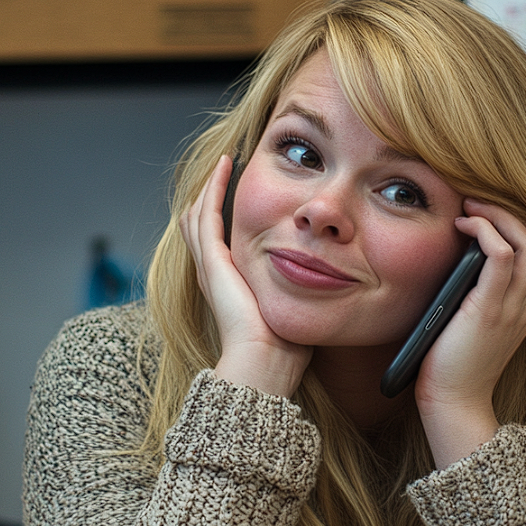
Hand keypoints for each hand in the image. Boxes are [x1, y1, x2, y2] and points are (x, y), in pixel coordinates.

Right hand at [179, 156, 312, 397]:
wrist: (265, 362)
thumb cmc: (283, 347)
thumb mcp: (290, 309)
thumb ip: (298, 293)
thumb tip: (326, 284)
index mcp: (229, 285)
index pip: (218, 241)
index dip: (226, 215)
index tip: (246, 193)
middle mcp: (214, 273)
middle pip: (201, 224)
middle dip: (213, 196)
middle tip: (229, 169)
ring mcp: (210, 265)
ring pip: (199, 215)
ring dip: (211, 186)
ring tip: (226, 163)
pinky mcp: (213, 260)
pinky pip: (208, 214)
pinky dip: (215, 187)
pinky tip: (226, 166)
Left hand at [414, 199, 525, 466]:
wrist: (454, 402)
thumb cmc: (454, 363)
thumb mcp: (475, 322)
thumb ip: (480, 293)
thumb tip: (462, 255)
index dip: (523, 224)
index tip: (490, 212)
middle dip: (514, 211)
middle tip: (479, 200)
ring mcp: (514, 308)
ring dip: (500, 214)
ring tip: (471, 206)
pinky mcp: (491, 311)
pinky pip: (502, 256)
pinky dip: (486, 232)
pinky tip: (464, 226)